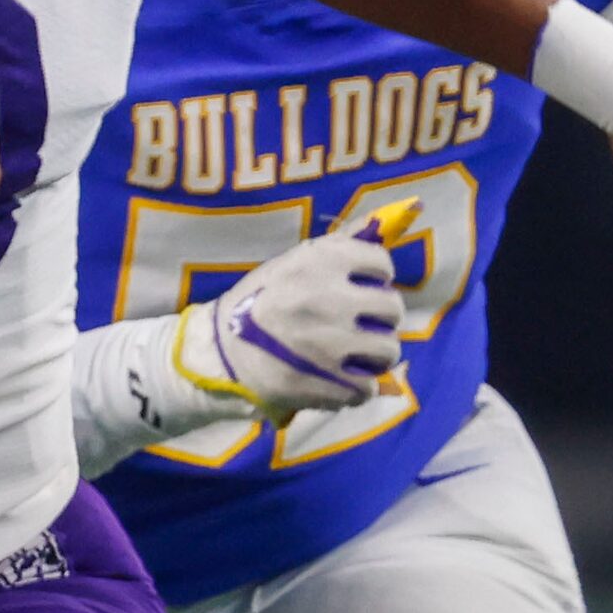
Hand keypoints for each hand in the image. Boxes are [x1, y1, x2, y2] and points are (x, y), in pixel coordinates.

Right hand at [175, 202, 407, 422]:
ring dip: (374, 354)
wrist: (220, 352)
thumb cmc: (259, 302)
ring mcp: (329, 344)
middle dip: (379, 317)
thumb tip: (383, 224)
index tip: (359, 286)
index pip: (380, 262)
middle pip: (391, 308)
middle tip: (359, 323)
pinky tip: (337, 378)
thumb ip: (337, 247)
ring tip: (353, 354)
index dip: (374, 276)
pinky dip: (356, 387)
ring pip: (388, 350)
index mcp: (318, 261)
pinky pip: (367, 387)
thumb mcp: (291, 263)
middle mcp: (328, 298)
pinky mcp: (326, 383)